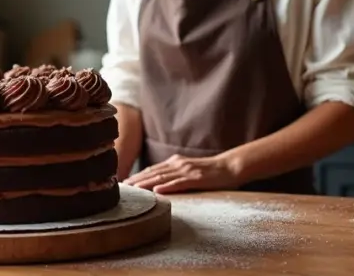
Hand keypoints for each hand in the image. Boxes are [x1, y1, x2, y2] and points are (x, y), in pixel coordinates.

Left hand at [123, 153, 243, 193]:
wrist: (230, 166)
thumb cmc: (210, 171)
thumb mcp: (189, 169)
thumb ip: (175, 173)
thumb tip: (159, 183)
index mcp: (175, 162)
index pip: (152, 169)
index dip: (137, 175)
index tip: (124, 182)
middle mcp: (178, 164)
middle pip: (153, 172)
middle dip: (137, 179)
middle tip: (122, 187)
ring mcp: (187, 171)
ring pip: (162, 177)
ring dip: (146, 183)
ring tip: (134, 189)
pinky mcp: (196, 178)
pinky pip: (180, 183)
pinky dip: (167, 186)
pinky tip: (157, 191)